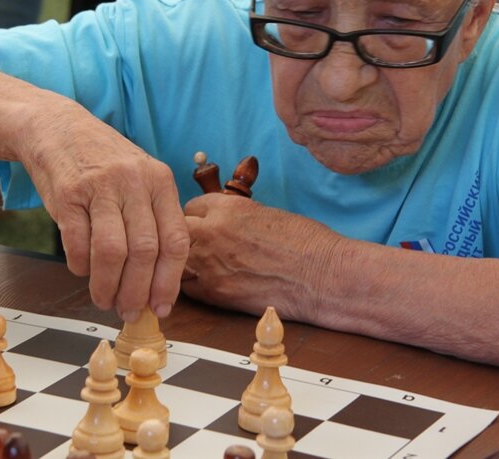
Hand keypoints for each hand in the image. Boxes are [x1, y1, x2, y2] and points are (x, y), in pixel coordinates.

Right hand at [19, 101, 189, 321]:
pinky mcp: (68, 194)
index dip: (170, 281)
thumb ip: (153, 220)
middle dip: (137, 291)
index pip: (175, 240)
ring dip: (108, 286)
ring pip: (112, 252)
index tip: (161, 307)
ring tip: (104, 300)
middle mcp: (134, 182)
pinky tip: (81, 271)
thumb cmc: (103, 162)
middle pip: (145, 251)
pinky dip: (80, 266)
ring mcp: (100, 187)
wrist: (57, 128)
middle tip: (128, 311)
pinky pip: (77, 243)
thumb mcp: (140, 178)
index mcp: (160, 180)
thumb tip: (158, 281)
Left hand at [181, 194, 340, 320]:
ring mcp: (210, 263)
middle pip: (177, 229)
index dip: (196, 217)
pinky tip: (208, 285)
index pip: (190, 206)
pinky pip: (187, 287)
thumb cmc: (306, 243)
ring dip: (184, 262)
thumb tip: (222, 222)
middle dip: (184, 236)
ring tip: (200, 267)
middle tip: (197, 246)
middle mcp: (213, 231)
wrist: (322, 276)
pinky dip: (192, 286)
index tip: (202, 225)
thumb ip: (236, 215)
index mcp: (228, 207)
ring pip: (176, 259)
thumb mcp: (266, 213)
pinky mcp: (215, 292)